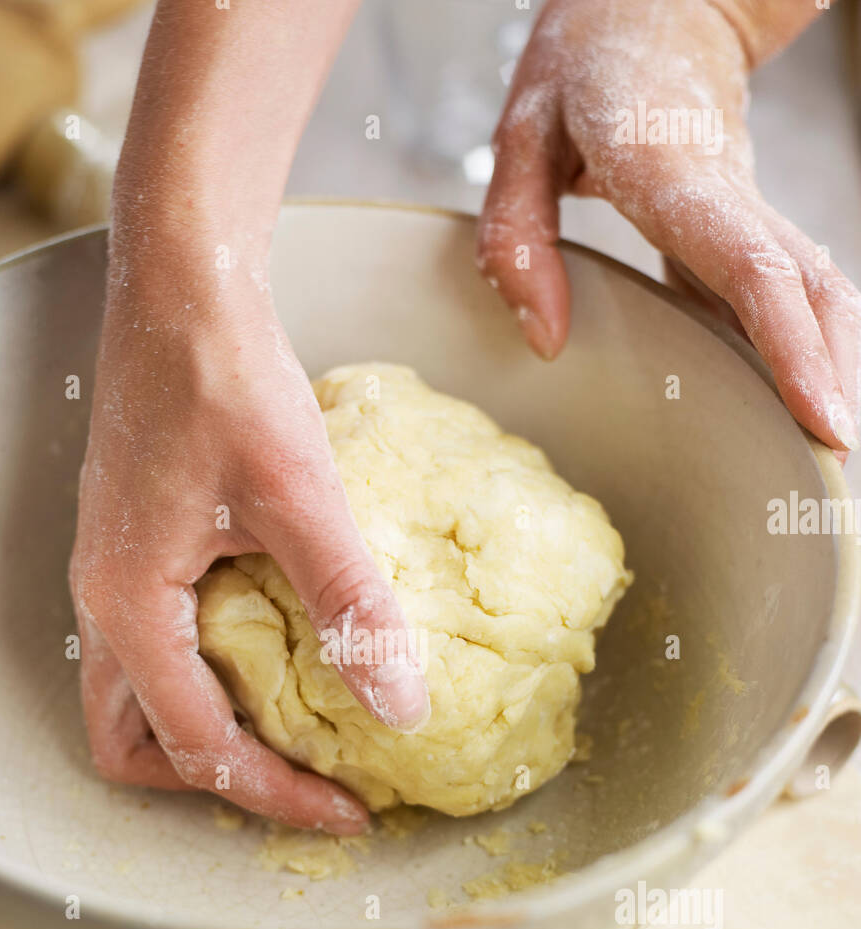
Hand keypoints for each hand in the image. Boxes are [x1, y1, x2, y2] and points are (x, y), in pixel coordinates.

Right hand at [69, 250, 427, 832]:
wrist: (182, 288)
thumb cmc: (226, 377)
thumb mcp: (301, 497)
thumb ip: (349, 604)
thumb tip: (401, 705)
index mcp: (132, 608)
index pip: (197, 749)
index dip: (276, 794)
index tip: (350, 811)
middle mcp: (107, 603)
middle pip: (136, 745)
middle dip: (214, 779)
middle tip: (301, 781)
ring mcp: (114, 575)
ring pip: (136, 700)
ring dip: (204, 732)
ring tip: (292, 734)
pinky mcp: (137, 549)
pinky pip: (156, 649)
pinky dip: (207, 679)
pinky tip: (278, 656)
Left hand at [478, 0, 860, 454]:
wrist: (657, 1)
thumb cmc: (585, 64)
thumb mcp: (522, 135)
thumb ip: (519, 238)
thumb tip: (546, 341)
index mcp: (673, 168)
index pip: (752, 266)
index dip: (793, 344)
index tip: (824, 417)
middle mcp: (729, 190)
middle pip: (808, 287)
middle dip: (830, 375)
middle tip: (836, 463)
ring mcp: (746, 206)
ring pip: (811, 288)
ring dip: (826, 363)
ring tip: (819, 450)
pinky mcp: (744, 223)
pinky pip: (779, 290)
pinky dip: (792, 347)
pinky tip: (779, 403)